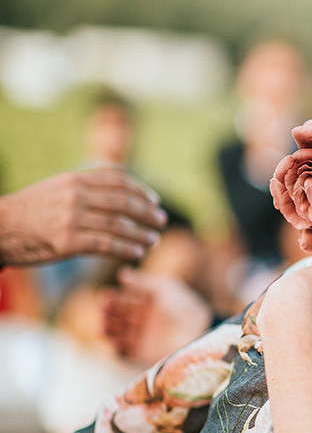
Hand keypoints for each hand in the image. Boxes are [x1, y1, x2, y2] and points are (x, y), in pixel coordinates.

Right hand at [0, 169, 165, 265]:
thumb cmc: (28, 210)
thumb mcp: (55, 187)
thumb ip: (83, 185)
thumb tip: (117, 181)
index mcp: (74, 179)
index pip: (118, 180)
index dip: (140, 191)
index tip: (154, 201)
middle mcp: (76, 196)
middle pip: (124, 202)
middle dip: (147, 213)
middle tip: (161, 221)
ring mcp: (72, 218)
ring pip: (119, 225)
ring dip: (141, 234)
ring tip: (154, 239)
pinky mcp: (69, 242)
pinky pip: (107, 244)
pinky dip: (126, 249)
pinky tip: (137, 253)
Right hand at [101, 267, 213, 364]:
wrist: (199, 331)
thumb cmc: (184, 307)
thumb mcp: (164, 288)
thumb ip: (143, 282)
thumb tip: (122, 273)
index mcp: (147, 304)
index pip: (123, 300)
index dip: (112, 298)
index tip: (105, 294)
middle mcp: (143, 321)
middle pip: (117, 317)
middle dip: (108, 312)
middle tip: (103, 309)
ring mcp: (142, 338)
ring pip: (117, 334)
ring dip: (108, 329)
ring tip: (104, 325)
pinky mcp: (143, 354)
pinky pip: (124, 353)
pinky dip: (118, 348)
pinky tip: (116, 341)